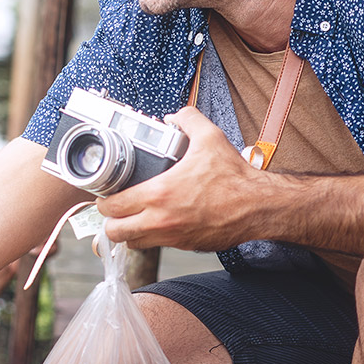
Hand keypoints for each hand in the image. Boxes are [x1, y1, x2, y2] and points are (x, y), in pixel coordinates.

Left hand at [96, 106, 258, 250]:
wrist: (259, 206)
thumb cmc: (235, 177)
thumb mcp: (210, 138)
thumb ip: (188, 120)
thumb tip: (175, 116)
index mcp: (159, 194)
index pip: (112, 207)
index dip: (104, 201)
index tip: (108, 195)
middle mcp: (161, 220)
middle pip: (114, 232)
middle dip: (111, 222)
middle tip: (116, 210)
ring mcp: (172, 237)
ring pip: (133, 244)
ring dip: (129, 233)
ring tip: (134, 219)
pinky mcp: (186, 246)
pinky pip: (158, 247)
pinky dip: (153, 238)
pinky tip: (160, 223)